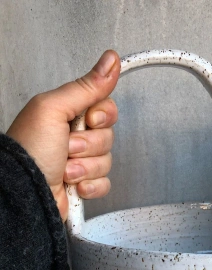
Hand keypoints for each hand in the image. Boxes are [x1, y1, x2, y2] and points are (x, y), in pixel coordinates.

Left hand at [6, 50, 120, 220]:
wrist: (25, 191)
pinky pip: (105, 183)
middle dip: (88, 144)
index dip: (103, 115)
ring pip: (107, 161)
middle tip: (67, 147)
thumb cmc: (30, 151)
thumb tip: (110, 61)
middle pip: (108, 136)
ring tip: (64, 169)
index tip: (88, 119)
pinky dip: (90, 186)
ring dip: (85, 167)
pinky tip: (73, 184)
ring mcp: (81, 162)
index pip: (106, 108)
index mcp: (68, 114)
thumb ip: (86, 87)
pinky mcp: (85, 184)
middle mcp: (75, 137)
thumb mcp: (54, 108)